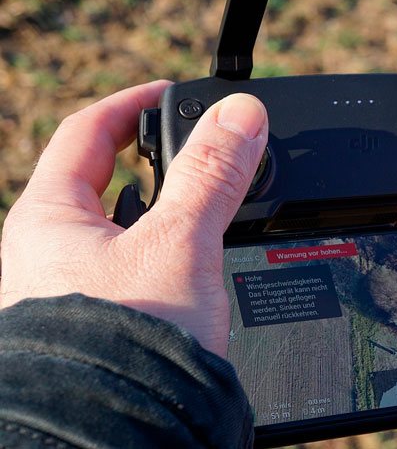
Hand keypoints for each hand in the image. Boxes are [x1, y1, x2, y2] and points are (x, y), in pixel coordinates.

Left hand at [0, 82, 267, 356]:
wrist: (116, 438)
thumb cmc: (125, 348)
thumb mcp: (180, 245)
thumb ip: (212, 176)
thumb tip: (240, 114)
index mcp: (48, 220)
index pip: (85, 133)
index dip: (131, 104)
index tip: (173, 93)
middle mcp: (47, 254)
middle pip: (102, 180)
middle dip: (154, 160)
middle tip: (202, 151)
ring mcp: (70, 291)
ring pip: (121, 228)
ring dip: (164, 211)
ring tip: (209, 211)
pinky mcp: (99, 323)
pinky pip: (132, 268)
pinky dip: (167, 253)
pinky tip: (196, 269)